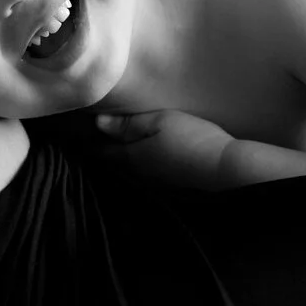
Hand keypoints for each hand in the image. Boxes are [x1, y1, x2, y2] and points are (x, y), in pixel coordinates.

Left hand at [91, 108, 234, 190]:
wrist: (226, 167)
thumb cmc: (191, 139)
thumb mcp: (159, 122)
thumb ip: (128, 124)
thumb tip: (97, 123)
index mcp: (131, 156)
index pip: (102, 151)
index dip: (90, 140)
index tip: (80, 131)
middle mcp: (139, 173)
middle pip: (114, 161)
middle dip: (104, 149)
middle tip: (94, 135)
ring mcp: (156, 181)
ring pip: (130, 168)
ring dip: (121, 156)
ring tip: (117, 143)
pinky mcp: (172, 183)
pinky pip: (146, 171)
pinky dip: (139, 162)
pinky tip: (146, 155)